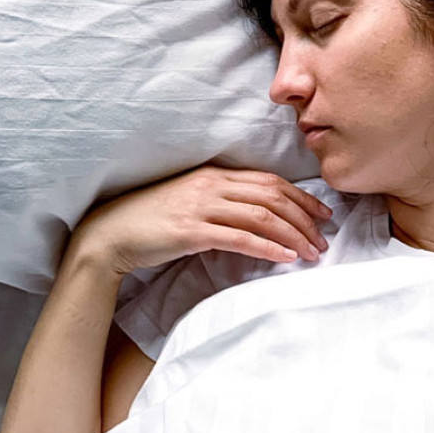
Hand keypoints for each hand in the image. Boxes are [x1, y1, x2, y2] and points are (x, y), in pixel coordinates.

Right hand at [72, 165, 332, 276]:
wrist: (109, 235)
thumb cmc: (152, 221)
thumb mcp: (193, 202)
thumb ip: (225, 203)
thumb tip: (262, 217)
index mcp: (215, 174)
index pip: (271, 181)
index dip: (302, 198)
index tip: (323, 214)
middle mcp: (212, 185)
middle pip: (273, 197)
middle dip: (305, 219)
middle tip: (324, 240)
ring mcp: (201, 206)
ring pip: (262, 217)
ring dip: (293, 235)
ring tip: (312, 253)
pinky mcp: (191, 231)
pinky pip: (240, 238)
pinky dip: (268, 247)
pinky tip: (286, 258)